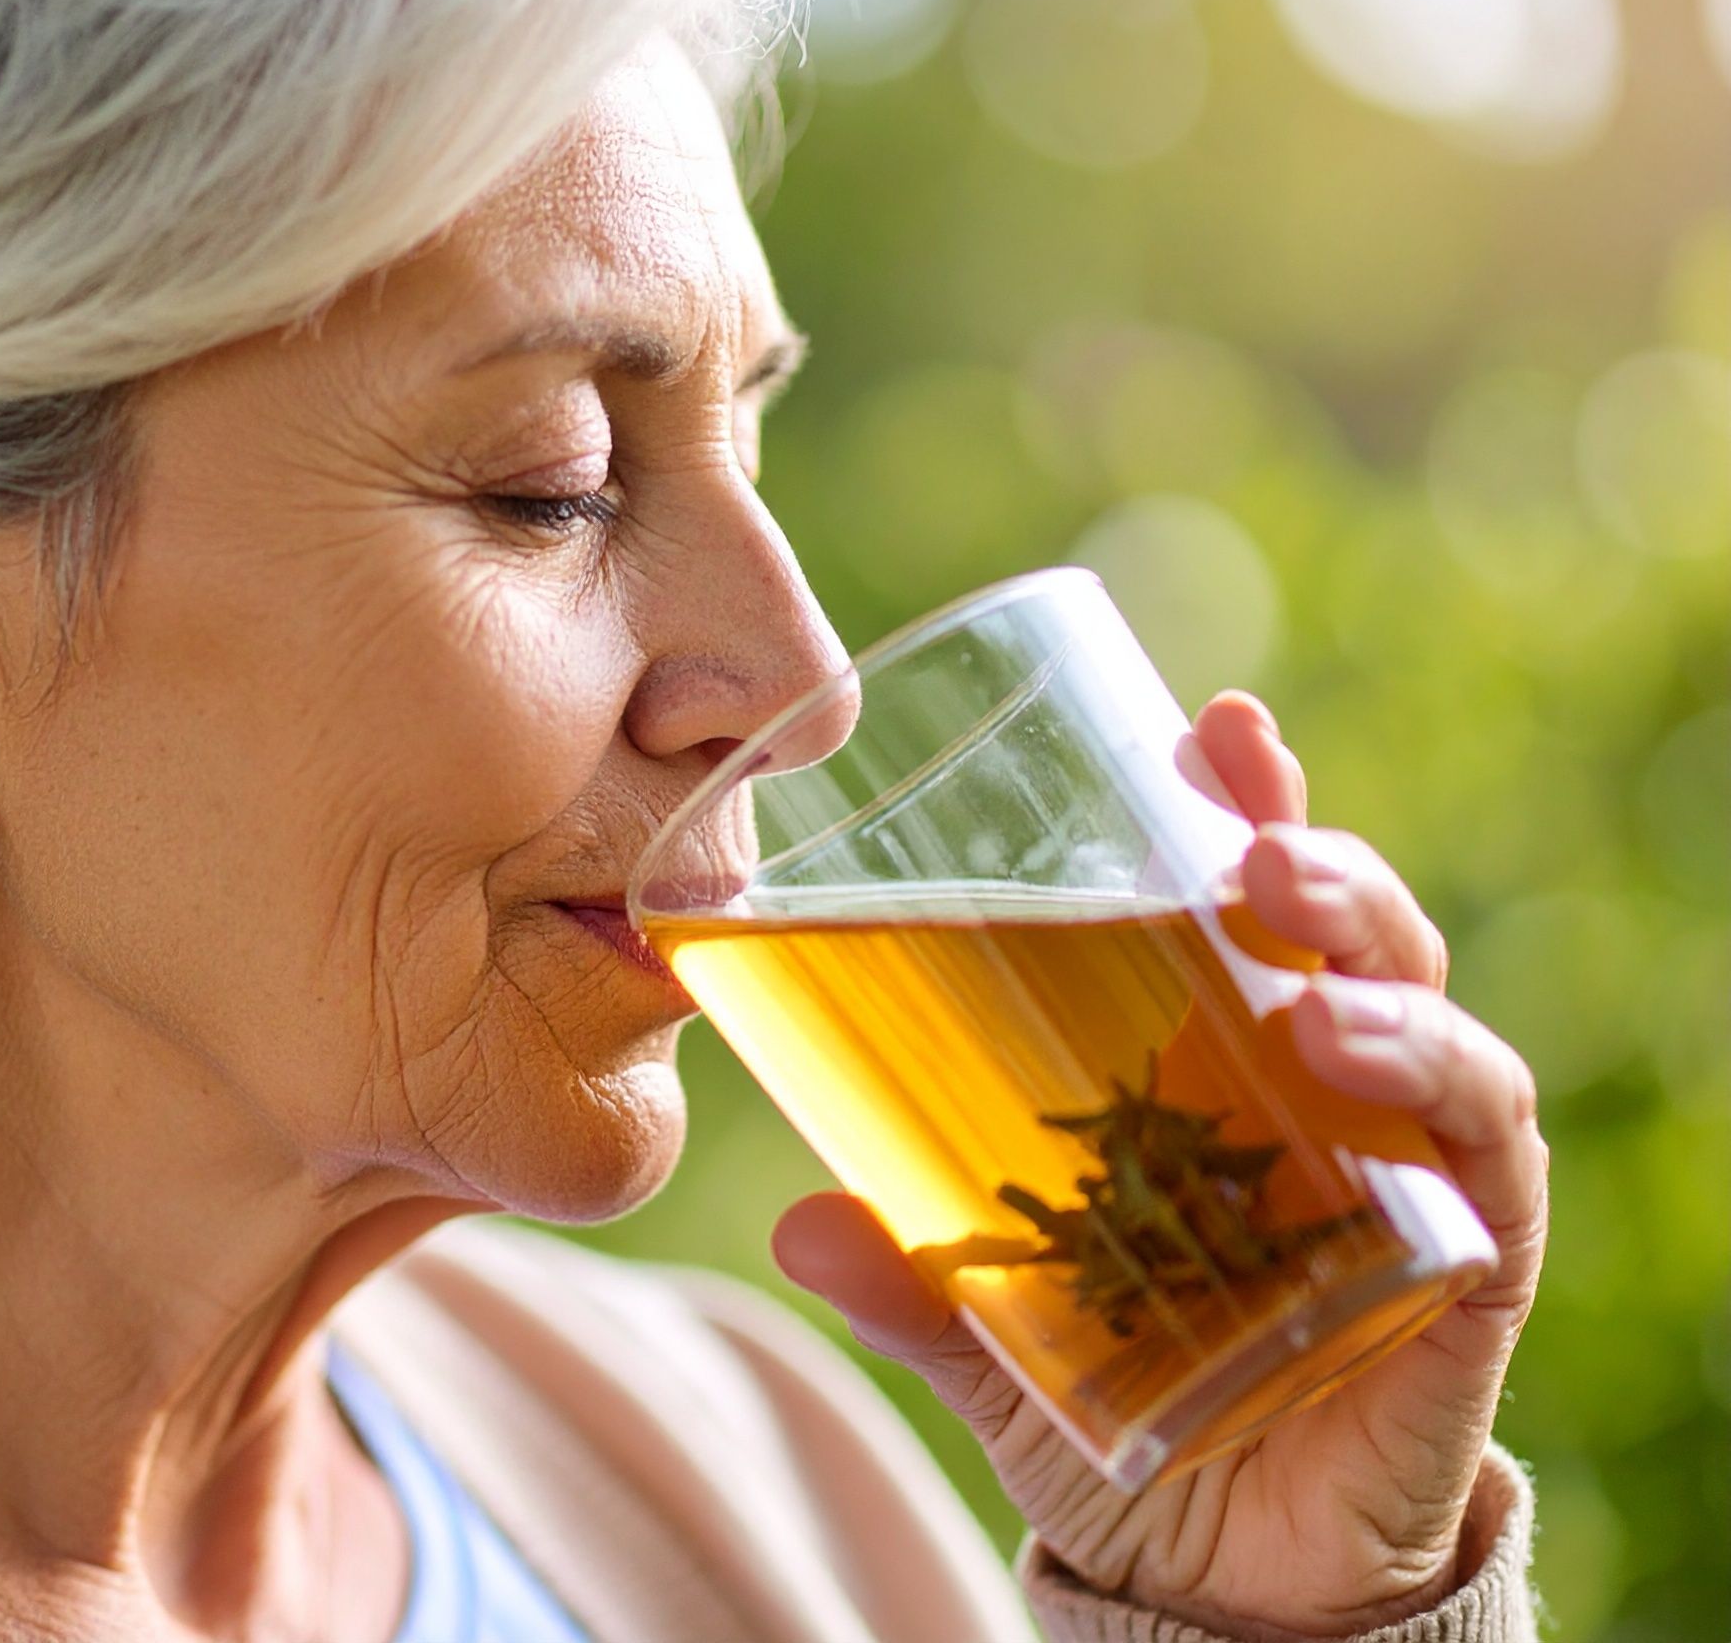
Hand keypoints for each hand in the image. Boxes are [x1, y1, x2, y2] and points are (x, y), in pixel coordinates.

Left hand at [773, 691, 1547, 1640]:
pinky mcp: (1465, 1269)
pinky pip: (1489, 1165)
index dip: (1241, 810)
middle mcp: (1325, 1098)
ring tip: (1298, 966)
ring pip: (1426, 1024)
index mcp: (1219, 1072)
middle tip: (1248, 829)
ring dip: (1373, 968)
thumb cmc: (1124, 1402)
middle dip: (1312, 859)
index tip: (1208, 727)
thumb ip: (919, 1279)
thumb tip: (795, 1225)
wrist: (1223, 1576)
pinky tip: (1363, 1063)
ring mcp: (1404, 1173)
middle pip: (1345, 936)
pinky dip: (1443, 1101)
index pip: (1244, 912)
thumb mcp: (1001, 1334)